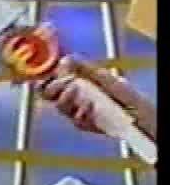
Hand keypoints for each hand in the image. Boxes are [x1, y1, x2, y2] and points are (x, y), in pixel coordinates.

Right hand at [37, 56, 155, 140]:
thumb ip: (83, 67)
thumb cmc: (123, 93)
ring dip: (65, 96)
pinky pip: (76, 120)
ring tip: (75, 88)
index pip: (50, 83)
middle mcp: (72, 100)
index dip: (45, 79)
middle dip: (53, 87)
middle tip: (65, 80)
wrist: (139, 111)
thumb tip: (65, 58)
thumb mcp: (103, 76)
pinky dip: (81, 111)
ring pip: (61, 107)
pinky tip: (89, 104)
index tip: (49, 74)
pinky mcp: (85, 125)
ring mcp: (77, 113)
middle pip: (49, 96)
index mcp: (72, 86)